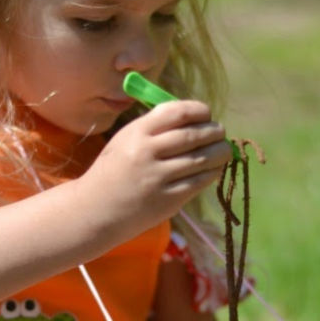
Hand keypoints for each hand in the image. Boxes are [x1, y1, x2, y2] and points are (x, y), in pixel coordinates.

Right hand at [79, 100, 231, 242]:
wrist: (95, 209)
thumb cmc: (113, 170)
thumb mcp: (125, 139)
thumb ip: (154, 126)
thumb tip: (193, 116)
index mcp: (137, 132)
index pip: (178, 112)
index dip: (200, 111)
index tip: (207, 114)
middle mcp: (148, 152)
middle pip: (194, 135)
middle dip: (215, 132)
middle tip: (221, 133)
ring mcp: (158, 178)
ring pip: (202, 159)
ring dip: (220, 152)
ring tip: (224, 150)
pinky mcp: (168, 200)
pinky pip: (199, 182)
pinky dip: (212, 173)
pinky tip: (215, 169)